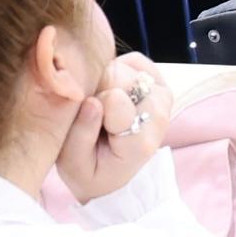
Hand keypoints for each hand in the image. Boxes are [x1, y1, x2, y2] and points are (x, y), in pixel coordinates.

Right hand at [57, 54, 176, 203]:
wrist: (113, 175)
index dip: (91, 101)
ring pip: (127, 68)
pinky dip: (118, 67)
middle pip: (121, 78)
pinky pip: (135, 61)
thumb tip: (92, 100)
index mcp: (138, 143)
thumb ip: (81, 134)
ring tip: (101, 105)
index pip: (115, 99)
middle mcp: (158, 118)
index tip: (84, 116)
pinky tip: (109, 89)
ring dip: (107, 80)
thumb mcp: (73, 163)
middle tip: (89, 109)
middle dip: (97, 87)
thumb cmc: (89, 170)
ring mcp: (162, 100)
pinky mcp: (160, 86)